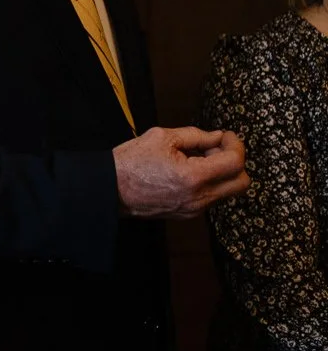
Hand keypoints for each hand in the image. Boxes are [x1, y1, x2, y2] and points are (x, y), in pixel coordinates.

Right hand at [114, 126, 247, 217]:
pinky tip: (188, 171)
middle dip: (235, 162)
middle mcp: (199, 197)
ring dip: (221, 173)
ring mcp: (195, 209)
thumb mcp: (161, 137)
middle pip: (242, 183)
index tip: (225, 136)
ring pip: (228, 190)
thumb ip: (195, 135)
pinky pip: (211, 197)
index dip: (235, 144)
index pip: (235, 162)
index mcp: (193, 177)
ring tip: (197, 159)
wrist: (109, 189)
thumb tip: (217, 137)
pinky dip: (209, 182)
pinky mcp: (188, 214)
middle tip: (215, 149)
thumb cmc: (130, 163)